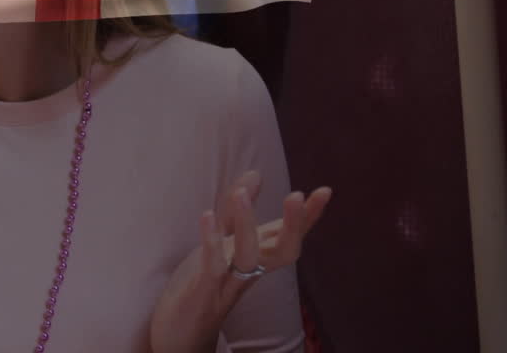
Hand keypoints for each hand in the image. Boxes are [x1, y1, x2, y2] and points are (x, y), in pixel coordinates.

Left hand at [149, 170, 330, 352]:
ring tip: (241, 194)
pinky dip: (210, 241)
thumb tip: (256, 173)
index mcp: (257, 259)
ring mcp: (228, 283)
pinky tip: (207, 216)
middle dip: (293, 224)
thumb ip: (238, 211)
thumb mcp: (223, 242)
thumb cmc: (205, 285)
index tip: (325, 191)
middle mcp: (250, 272)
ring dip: (246, 224)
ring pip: (248, 257)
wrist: (180, 333)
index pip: (288, 236)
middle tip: (297, 194)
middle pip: (282, 252)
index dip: (308, 217)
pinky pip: (211, 267)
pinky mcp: (204, 292)